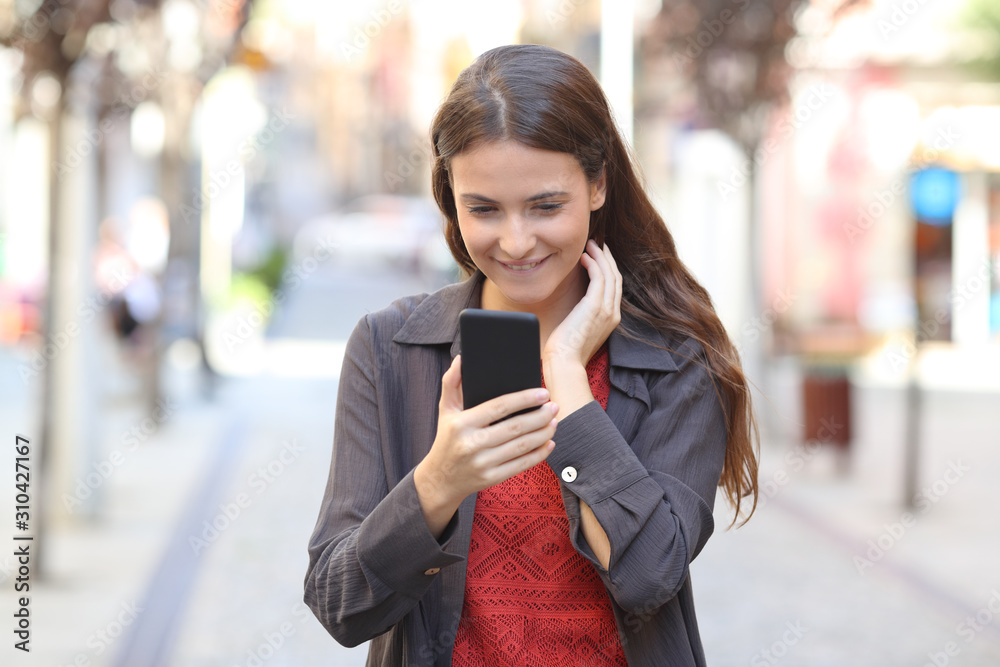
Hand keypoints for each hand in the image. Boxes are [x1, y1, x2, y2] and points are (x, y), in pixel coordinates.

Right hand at [414, 355, 558, 537]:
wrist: (440, 479)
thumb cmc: (446, 438)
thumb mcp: (445, 410)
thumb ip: (452, 382)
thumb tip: (462, 358)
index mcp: (462, 423)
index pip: (499, 407)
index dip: (524, 399)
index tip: (543, 393)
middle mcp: (472, 444)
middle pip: (515, 427)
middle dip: (540, 416)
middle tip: (554, 406)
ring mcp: (483, 463)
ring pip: (521, 446)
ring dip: (543, 433)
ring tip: (554, 422)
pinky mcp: (491, 478)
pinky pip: (521, 465)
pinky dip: (539, 454)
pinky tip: (549, 443)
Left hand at [543, 240, 621, 366]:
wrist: (565, 364)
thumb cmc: (566, 351)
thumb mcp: (580, 331)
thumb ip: (584, 317)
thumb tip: (576, 308)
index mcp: (611, 319)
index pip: (614, 288)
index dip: (609, 269)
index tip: (599, 256)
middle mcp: (613, 313)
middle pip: (616, 277)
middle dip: (608, 258)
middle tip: (597, 244)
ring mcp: (606, 309)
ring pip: (609, 274)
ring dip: (600, 256)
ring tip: (590, 244)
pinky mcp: (595, 306)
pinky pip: (599, 277)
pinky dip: (593, 263)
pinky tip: (584, 257)